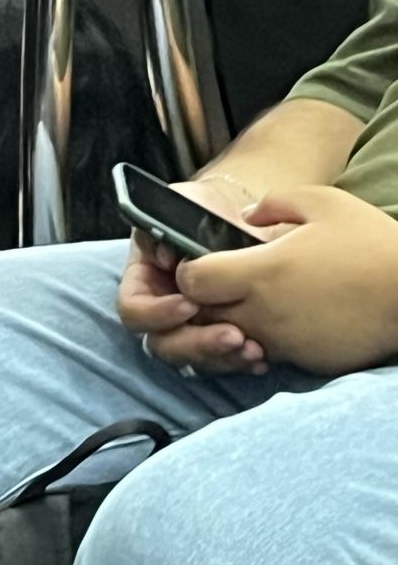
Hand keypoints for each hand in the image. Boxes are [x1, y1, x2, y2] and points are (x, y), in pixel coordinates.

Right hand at [115, 177, 269, 374]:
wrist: (238, 221)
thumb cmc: (204, 210)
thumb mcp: (184, 203)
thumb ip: (166, 222)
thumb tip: (168, 258)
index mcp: (142, 282)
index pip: (133, 309)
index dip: (156, 313)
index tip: (190, 304)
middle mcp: (160, 313)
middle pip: (162, 344)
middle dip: (197, 344)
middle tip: (233, 336)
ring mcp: (188, 330)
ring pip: (194, 360)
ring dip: (222, 358)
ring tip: (255, 350)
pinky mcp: (218, 341)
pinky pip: (222, 362)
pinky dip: (242, 362)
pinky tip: (263, 357)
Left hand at [177, 185, 397, 375]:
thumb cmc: (372, 245)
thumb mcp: (324, 202)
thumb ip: (275, 202)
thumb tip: (247, 214)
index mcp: (262, 271)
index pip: (192, 281)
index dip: (191, 272)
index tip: (208, 262)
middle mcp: (262, 312)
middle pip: (203, 314)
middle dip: (205, 300)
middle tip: (226, 283)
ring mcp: (281, 341)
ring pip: (230, 337)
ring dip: (231, 322)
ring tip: (258, 300)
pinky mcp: (301, 361)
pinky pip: (265, 352)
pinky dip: (263, 339)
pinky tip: (285, 319)